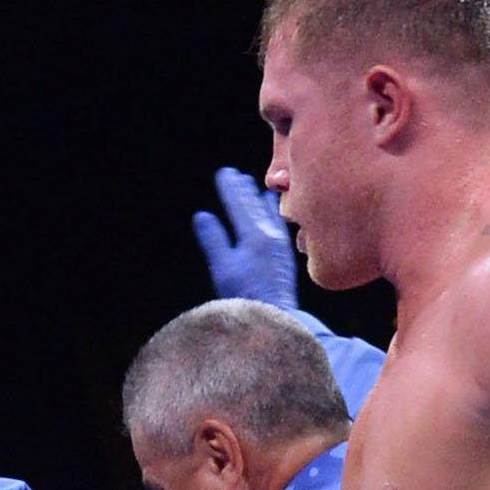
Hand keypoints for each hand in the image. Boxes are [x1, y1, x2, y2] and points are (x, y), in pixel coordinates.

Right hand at [190, 165, 297, 310]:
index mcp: (254, 235)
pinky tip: (275, 219)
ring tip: (259, 191)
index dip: (230, 187)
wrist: (276, 317)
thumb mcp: (223, 267)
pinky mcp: (286, 258)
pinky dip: (275, 217)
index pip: (239, 204)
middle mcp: (271, 236)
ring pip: (271, 216)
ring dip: (262, 202)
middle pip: (256, 206)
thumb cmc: (246, 295)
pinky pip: (280, 228)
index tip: (224, 172)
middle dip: (245, 190)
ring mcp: (281, 246)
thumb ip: (213, 239)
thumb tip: (202, 215)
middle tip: (238, 175)